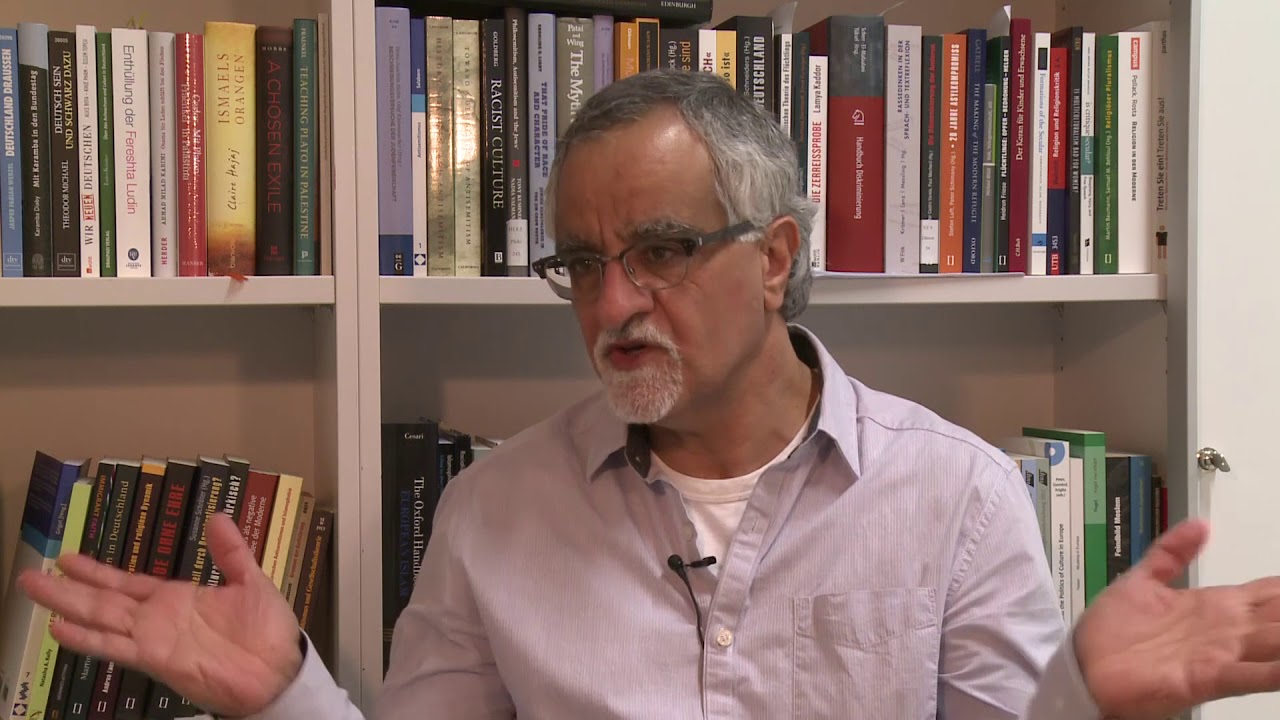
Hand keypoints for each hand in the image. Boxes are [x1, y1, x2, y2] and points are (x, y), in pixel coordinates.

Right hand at [18, 512, 303, 717]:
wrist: (280, 671)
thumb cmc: (267, 632)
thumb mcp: (250, 581)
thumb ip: (231, 552)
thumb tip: (219, 516)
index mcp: (177, 598)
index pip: (127, 581)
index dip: (97, 571)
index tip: (67, 559)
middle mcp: (158, 618)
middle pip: (104, 598)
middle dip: (68, 586)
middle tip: (32, 573)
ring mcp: (153, 638)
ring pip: (101, 617)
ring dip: (67, 604)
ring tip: (33, 589)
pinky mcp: (156, 658)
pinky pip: (116, 646)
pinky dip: (87, 638)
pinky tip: (60, 628)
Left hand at [1074, 518, 1279, 718]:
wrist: (1082, 667)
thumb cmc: (1111, 629)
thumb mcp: (1142, 580)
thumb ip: (1171, 553)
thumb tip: (1202, 524)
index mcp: (1215, 606)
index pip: (1267, 593)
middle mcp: (1225, 630)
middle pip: (1278, 616)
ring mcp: (1220, 655)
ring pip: (1275, 643)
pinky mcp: (1206, 679)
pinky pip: (1251, 675)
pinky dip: (1276, 671)